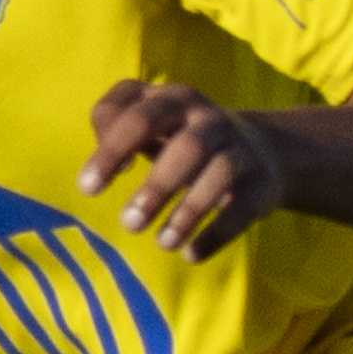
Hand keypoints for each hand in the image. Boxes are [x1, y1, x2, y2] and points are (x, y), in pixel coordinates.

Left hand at [83, 79, 288, 253]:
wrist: (260, 148)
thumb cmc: (181, 137)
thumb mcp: (149, 120)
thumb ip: (112, 125)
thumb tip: (103, 169)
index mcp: (173, 100)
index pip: (138, 115)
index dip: (111, 149)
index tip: (90, 187)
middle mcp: (209, 120)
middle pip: (187, 147)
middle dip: (157, 186)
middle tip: (128, 223)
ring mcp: (239, 150)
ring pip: (219, 175)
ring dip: (188, 212)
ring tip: (163, 243)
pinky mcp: (262, 183)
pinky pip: (242, 208)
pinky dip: (217, 233)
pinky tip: (191, 254)